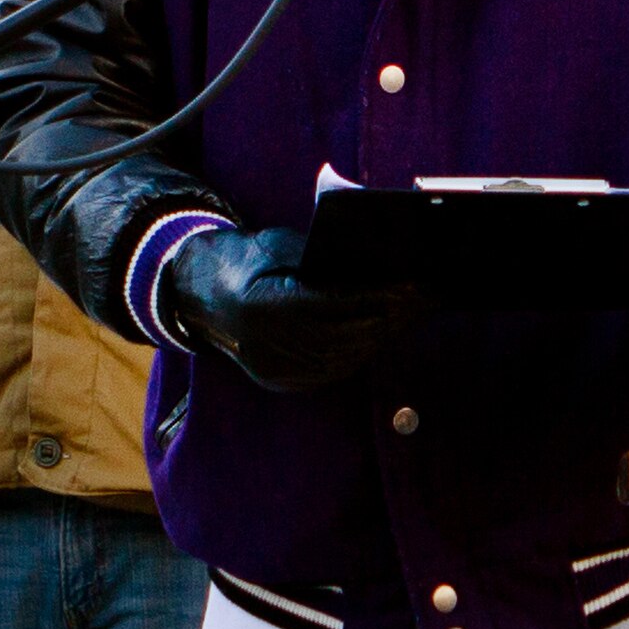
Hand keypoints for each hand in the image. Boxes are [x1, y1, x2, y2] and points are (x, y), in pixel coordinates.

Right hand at [151, 223, 415, 393]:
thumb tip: (383, 261)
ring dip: (384, 335)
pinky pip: (333, 369)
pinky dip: (365, 349)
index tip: (412, 287)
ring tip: (417, 311)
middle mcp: (265, 347)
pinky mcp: (282, 382)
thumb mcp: (285, 247)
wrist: (201, 294)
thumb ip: (325, 257)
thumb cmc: (249, 259)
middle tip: (427, 298)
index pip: (330, 306)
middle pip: (343, 336)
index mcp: (260, 307)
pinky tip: (389, 330)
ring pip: (343, 357)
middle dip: (390, 317)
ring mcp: (273, 371)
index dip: (374, 298)